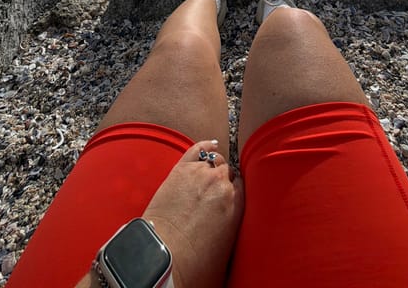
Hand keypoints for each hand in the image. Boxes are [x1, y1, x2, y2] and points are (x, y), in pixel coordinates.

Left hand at [143, 140, 243, 287]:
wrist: (165, 256)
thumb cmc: (195, 261)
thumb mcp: (228, 250)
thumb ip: (235, 226)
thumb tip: (234, 222)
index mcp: (236, 203)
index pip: (242, 184)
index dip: (234, 189)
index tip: (230, 193)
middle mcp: (221, 183)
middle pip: (228, 172)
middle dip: (223, 180)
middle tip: (214, 192)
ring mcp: (201, 173)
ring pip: (214, 160)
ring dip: (212, 167)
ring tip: (205, 178)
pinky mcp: (181, 169)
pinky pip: (198, 148)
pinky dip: (204, 146)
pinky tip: (208, 146)